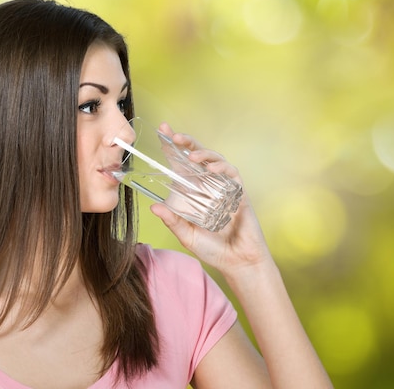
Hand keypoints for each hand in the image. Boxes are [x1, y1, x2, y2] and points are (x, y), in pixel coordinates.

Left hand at [150, 123, 272, 275]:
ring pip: (215, 160)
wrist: (238, 262)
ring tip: (191, 154)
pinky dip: (222, 168)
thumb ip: (173, 221)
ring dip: (203, 153)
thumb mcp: (187, 235)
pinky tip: (212, 169)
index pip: (181, 164)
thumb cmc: (213, 249)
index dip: (173, 148)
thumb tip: (153, 207)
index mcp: (194, 192)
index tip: (162, 131)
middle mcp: (208, 185)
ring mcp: (224, 187)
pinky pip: (232, 174)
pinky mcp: (239, 192)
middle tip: (174, 135)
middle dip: (187, 142)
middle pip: (198, 156)